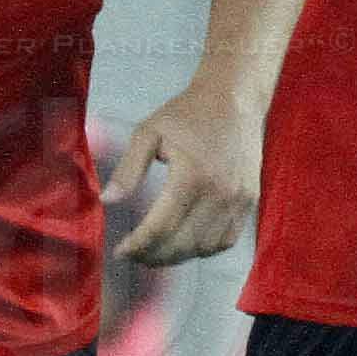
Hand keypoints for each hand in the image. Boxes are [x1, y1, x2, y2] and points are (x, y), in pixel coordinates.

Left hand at [106, 83, 261, 264]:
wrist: (234, 99)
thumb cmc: (187, 114)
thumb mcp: (148, 133)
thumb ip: (128, 170)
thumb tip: (106, 201)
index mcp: (191, 176)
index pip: (161, 227)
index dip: (138, 245)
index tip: (120, 252)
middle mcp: (219, 193)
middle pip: (183, 244)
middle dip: (153, 256)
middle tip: (135, 254)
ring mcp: (238, 200)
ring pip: (205, 248)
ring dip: (178, 256)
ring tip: (156, 251)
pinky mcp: (250, 201)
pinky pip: (226, 240)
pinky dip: (204, 249)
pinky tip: (185, 243)